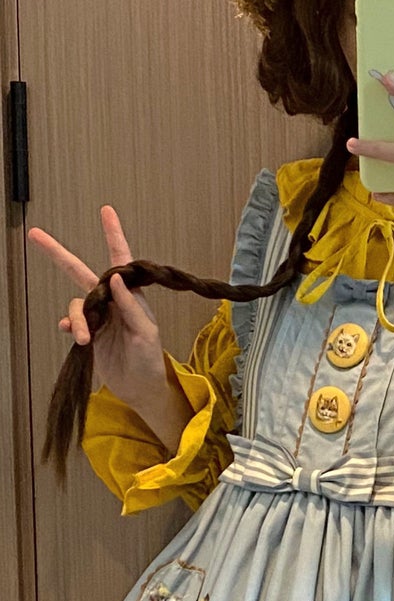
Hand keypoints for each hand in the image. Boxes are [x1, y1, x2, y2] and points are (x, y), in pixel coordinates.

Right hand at [27, 206, 190, 444]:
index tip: (107, 212)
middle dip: (58, 254)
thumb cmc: (150, 361)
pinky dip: (72, 327)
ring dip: (78, 320)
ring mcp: (99, 316)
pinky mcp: (90, 332)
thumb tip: (117, 277)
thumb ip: (131, 306)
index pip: (121, 260)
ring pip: (77, 304)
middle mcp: (113, 301)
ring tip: (85, 339)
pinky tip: (76, 335)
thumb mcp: (146, 334)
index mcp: (131, 296)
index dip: (113, 235)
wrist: (139, 388)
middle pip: (81, 272)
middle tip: (35, 235)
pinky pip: (72, 322)